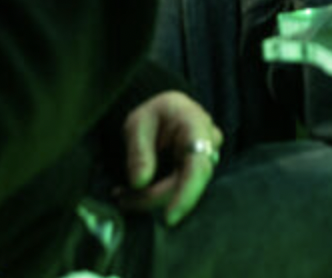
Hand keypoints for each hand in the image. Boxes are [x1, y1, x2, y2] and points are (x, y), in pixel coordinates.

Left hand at [114, 91, 222, 227]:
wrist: (165, 113)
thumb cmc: (153, 114)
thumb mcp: (138, 123)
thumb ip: (139, 151)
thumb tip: (139, 183)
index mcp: (197, 125)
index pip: (198, 166)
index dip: (186, 195)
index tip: (169, 218)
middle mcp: (209, 145)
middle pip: (187, 184)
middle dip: (153, 198)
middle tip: (122, 200)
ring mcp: (206, 162)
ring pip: (182, 191)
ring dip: (152, 199)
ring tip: (123, 197)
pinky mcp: (197, 176)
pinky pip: (180, 192)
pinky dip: (156, 197)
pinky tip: (135, 195)